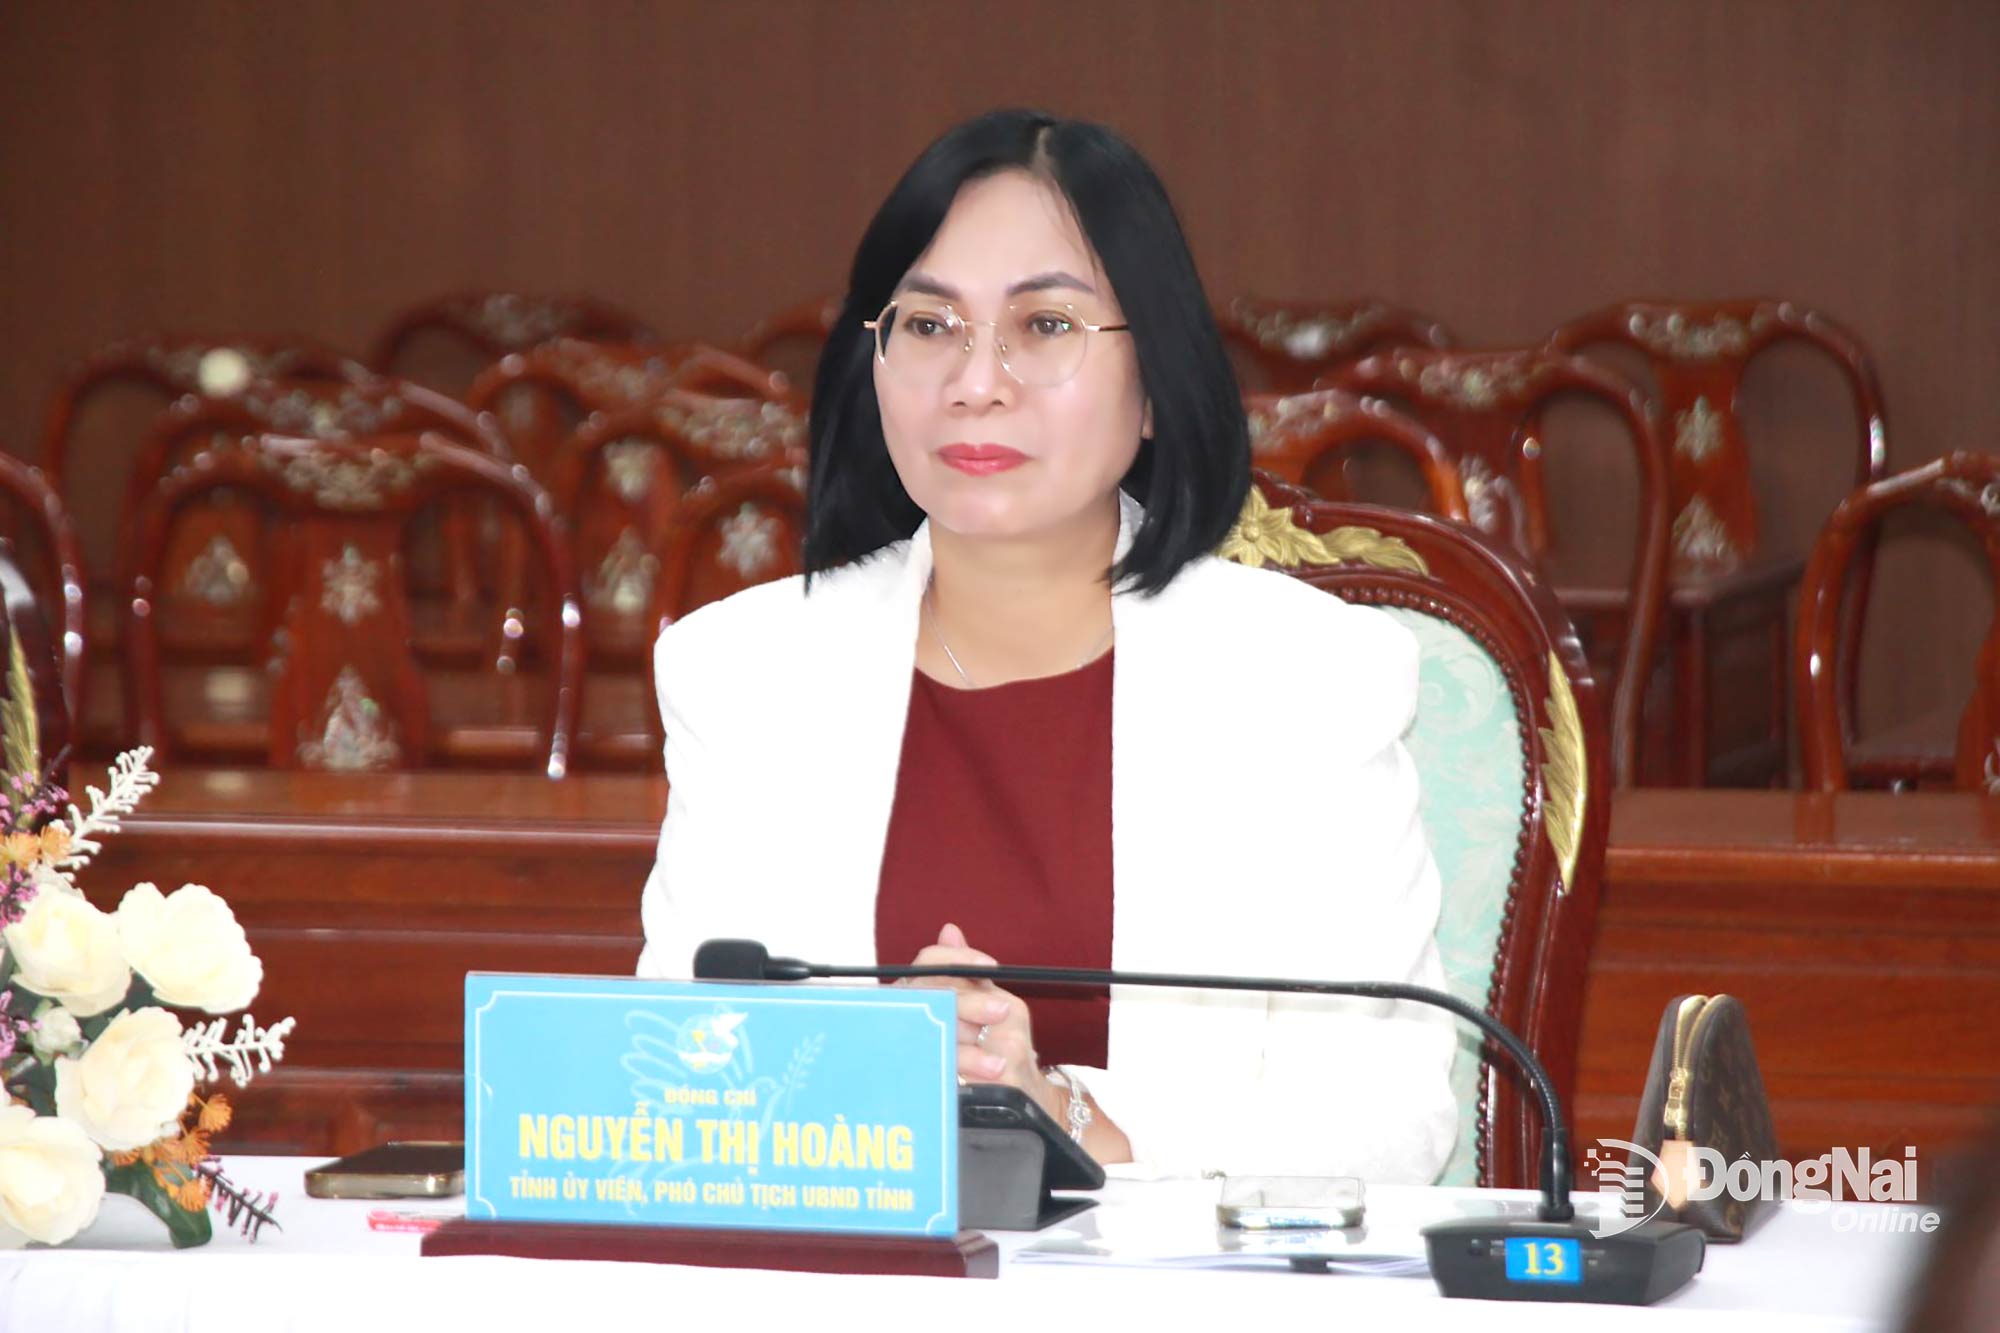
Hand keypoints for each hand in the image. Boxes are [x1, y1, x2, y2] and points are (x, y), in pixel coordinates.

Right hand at [906, 923, 1059, 1117]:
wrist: (1007, 1090)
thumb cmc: (992, 1041)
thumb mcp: (988, 1001)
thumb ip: (964, 971)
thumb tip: (950, 931)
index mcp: (925, 988)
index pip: (929, 961)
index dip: (957, 959)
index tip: (989, 967)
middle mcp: (910, 1011)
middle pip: (932, 995)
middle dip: (970, 1004)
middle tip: (1000, 1012)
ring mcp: (913, 1040)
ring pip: (935, 1032)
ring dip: (971, 1043)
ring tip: (999, 1058)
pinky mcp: (920, 1070)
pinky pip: (939, 1063)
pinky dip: (968, 1065)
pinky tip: (990, 1069)